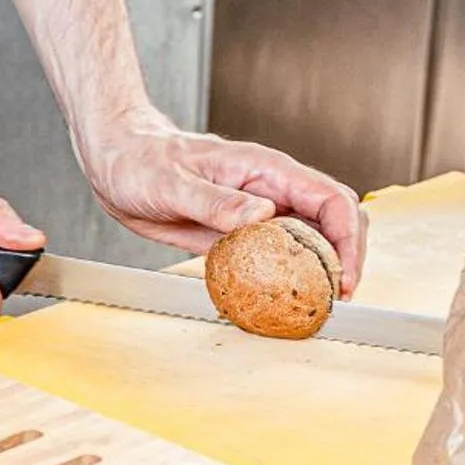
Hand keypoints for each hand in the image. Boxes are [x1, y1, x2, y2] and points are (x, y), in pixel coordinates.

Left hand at [82, 116, 368, 293]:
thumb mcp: (173, 184)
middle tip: (336, 300)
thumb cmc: (141, 160)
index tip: (342, 278)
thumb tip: (264, 215)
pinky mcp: (242, 230)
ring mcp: (261, 210)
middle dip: (345, 259)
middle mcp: (272, 189)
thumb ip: (218, 202)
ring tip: (316, 304)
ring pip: (312, 239)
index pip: (331, 200)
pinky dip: (288, 275)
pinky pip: (278, 253)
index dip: (347, 240)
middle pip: (335, 221)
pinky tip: (281, 298)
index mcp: (267, 170)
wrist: (118, 161)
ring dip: (321, 270)